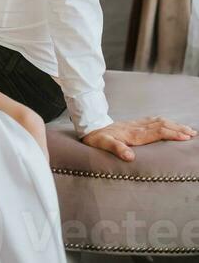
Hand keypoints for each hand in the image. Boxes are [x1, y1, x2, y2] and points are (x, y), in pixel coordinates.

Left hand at [82, 117, 196, 160]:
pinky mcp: (133, 124)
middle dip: (178, 128)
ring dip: (173, 124)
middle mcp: (136, 127)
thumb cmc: (96, 139)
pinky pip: (152, 121)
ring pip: (158, 121)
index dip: (171, 134)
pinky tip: (169, 124)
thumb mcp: (102, 145)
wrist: (89, 127)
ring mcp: (135, 124)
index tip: (185, 137)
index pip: (156, 132)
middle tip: (193, 133)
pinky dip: (164, 122)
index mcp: (133, 134)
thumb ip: (116, 149)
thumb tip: (130, 157)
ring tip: (187, 129)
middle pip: (161, 125)